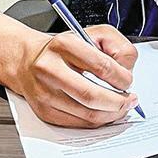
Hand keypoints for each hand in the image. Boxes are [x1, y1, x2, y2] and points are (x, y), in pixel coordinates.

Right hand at [10, 24, 139, 127]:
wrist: (28, 60)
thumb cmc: (64, 49)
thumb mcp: (93, 34)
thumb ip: (116, 46)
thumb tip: (126, 71)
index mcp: (64, 45)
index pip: (101, 66)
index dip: (122, 78)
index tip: (128, 81)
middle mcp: (50, 69)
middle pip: (91, 95)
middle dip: (118, 102)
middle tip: (129, 99)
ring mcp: (45, 92)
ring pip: (87, 114)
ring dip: (111, 114)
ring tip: (120, 106)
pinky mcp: (45, 111)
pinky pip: (78, 123)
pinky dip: (97, 120)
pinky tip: (104, 112)